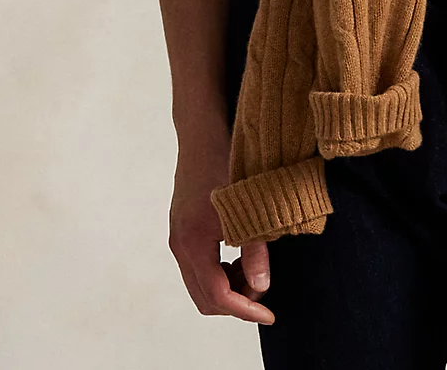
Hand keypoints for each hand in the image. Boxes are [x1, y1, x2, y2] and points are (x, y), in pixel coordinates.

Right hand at [169, 128, 274, 324]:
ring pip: (200, 283)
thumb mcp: (246, 206)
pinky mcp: (182, 228)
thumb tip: (261, 286)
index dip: (244, 310)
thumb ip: (254, 248)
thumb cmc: (224, 162)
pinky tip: (241, 256)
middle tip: (263, 290)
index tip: (268, 314)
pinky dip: (219, 272)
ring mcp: (178, 237)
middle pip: (204, 296)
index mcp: (193, 243)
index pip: (217, 295)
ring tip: (255, 270)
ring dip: (227, 287)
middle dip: (235, 302)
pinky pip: (198, 266)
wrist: (202, 133)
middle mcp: (180, 245)